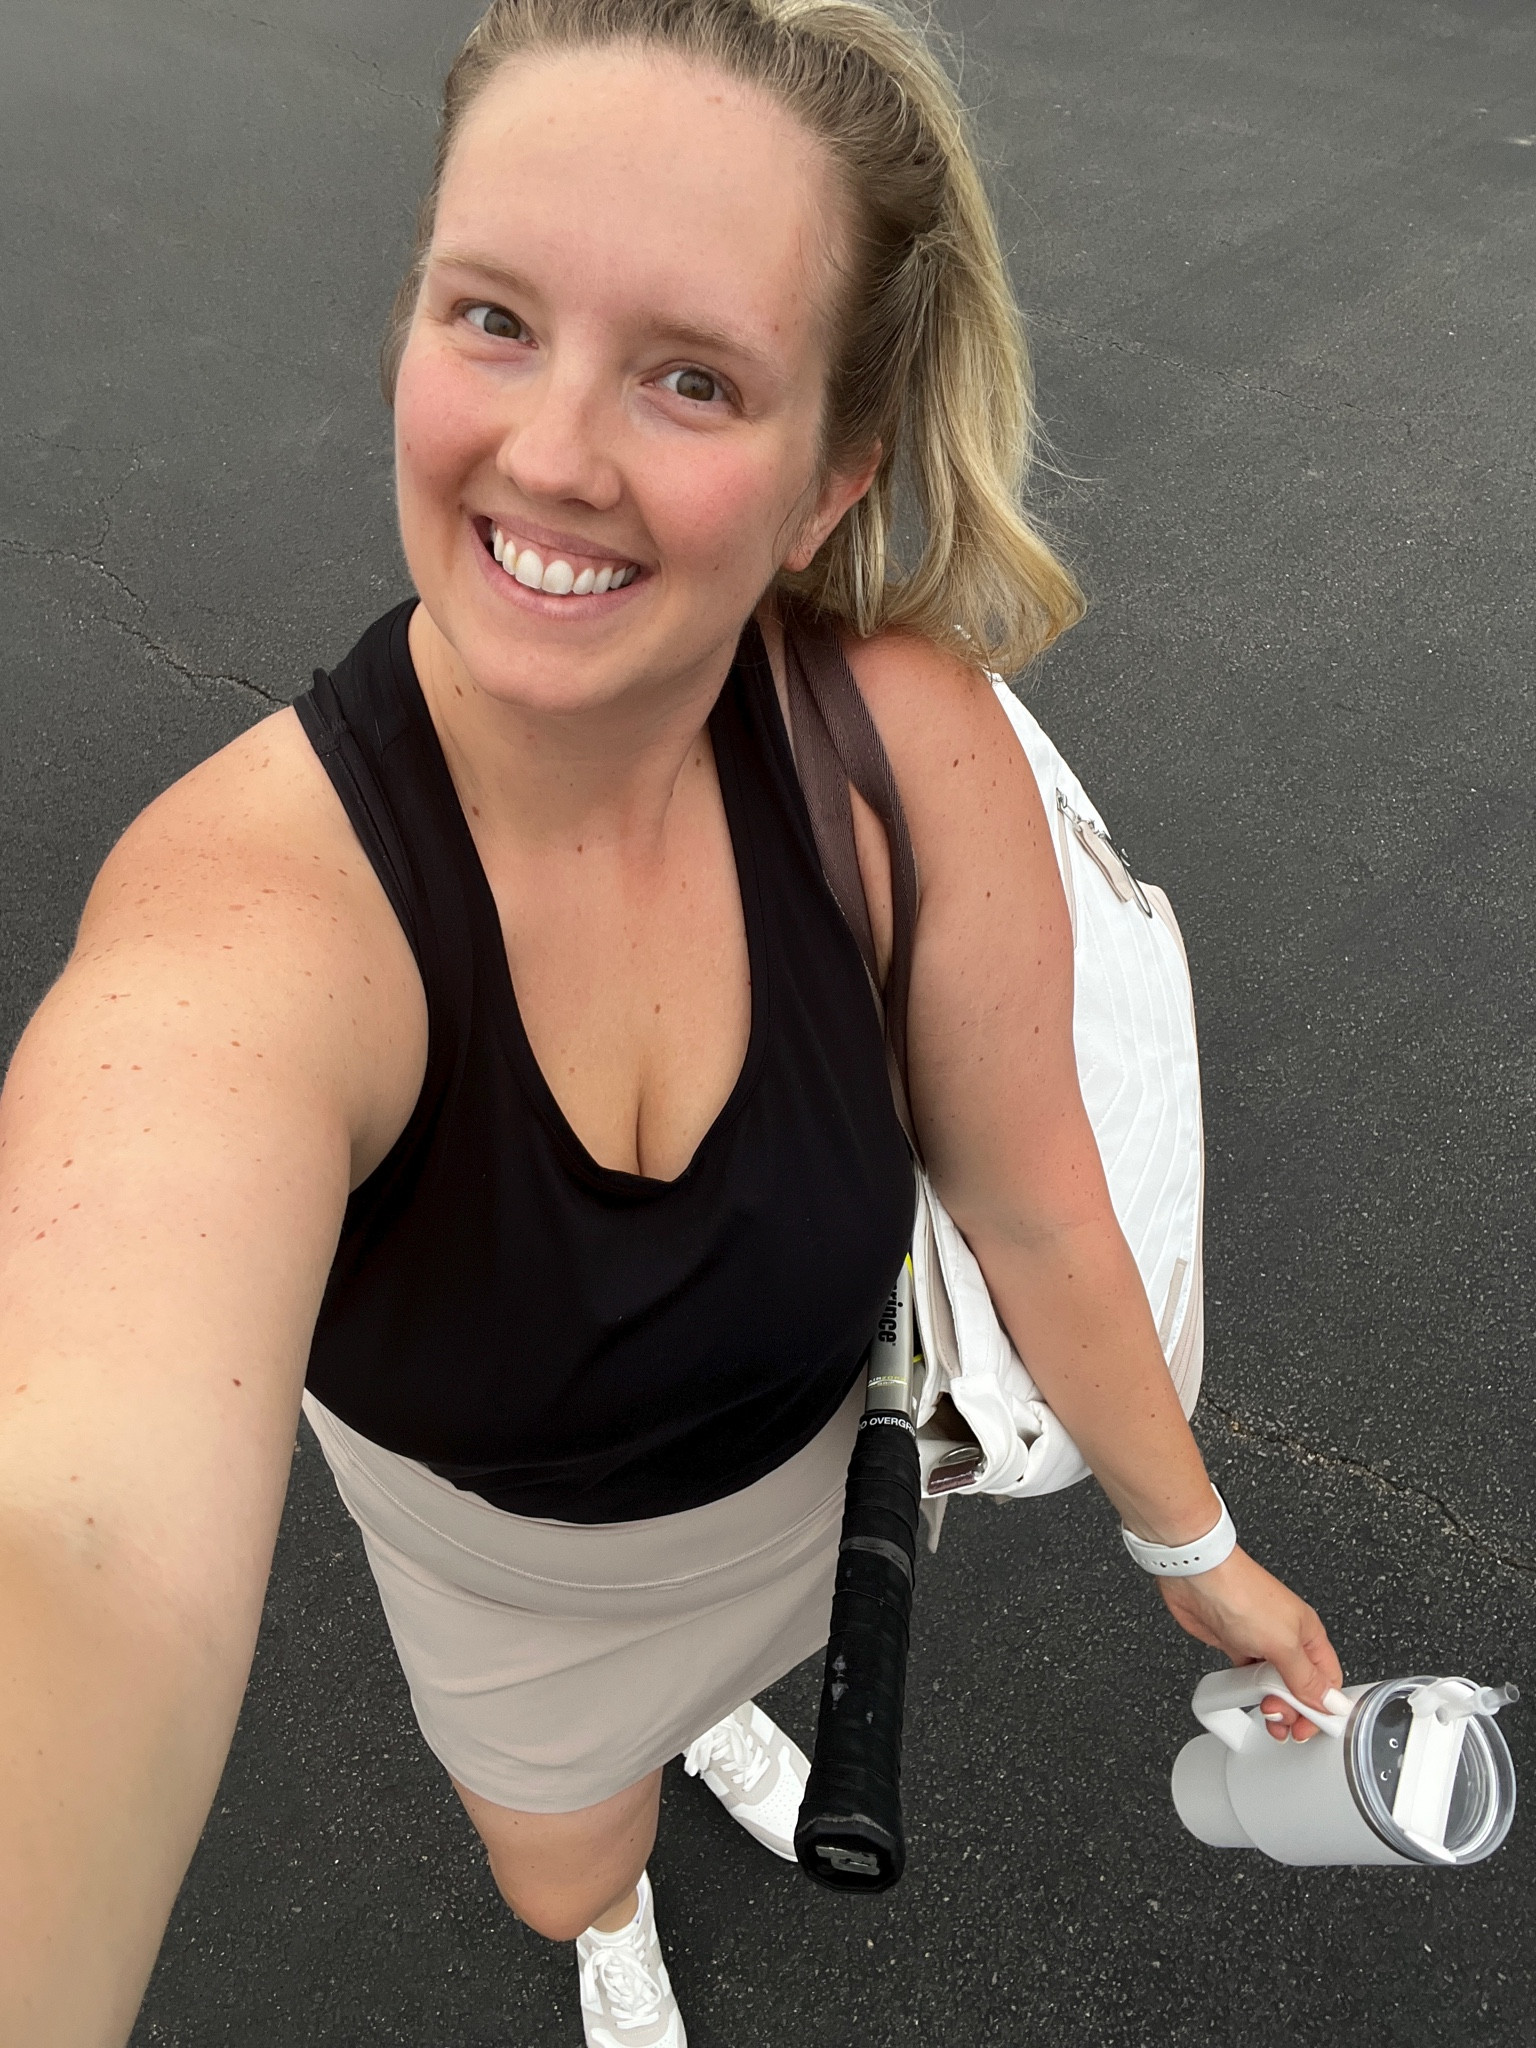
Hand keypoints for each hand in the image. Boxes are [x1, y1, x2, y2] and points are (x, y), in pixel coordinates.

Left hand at [1158, 1547, 1343, 1740]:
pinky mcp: (1234, 1644)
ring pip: (1273, 1684)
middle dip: (1293, 1709)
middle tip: (1280, 1718)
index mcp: (1308, 1634)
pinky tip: (1242, 1694)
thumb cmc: (1242, 1594)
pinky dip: (1246, 1689)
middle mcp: (1287, 1638)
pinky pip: (1247, 1675)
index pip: (1327, 1680)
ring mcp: (1260, 1642)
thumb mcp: (1284, 1643)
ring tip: (1264, 1711)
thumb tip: (1330, 1703)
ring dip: (1270, 1703)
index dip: (1323, 1708)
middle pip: (1300, 1687)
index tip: (1310, 1727)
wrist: (1197, 1577)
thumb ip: (1306, 1677)